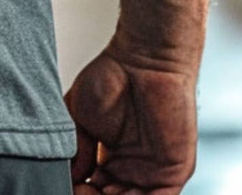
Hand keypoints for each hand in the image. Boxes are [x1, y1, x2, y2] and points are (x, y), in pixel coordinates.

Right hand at [63, 42, 197, 193]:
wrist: (144, 59)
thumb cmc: (112, 76)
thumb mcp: (79, 116)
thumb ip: (76, 150)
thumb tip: (70, 178)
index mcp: (110, 160)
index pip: (94, 190)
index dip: (80, 190)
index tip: (67, 184)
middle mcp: (132, 170)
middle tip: (79, 189)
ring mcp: (153, 173)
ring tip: (93, 191)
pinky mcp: (174, 173)